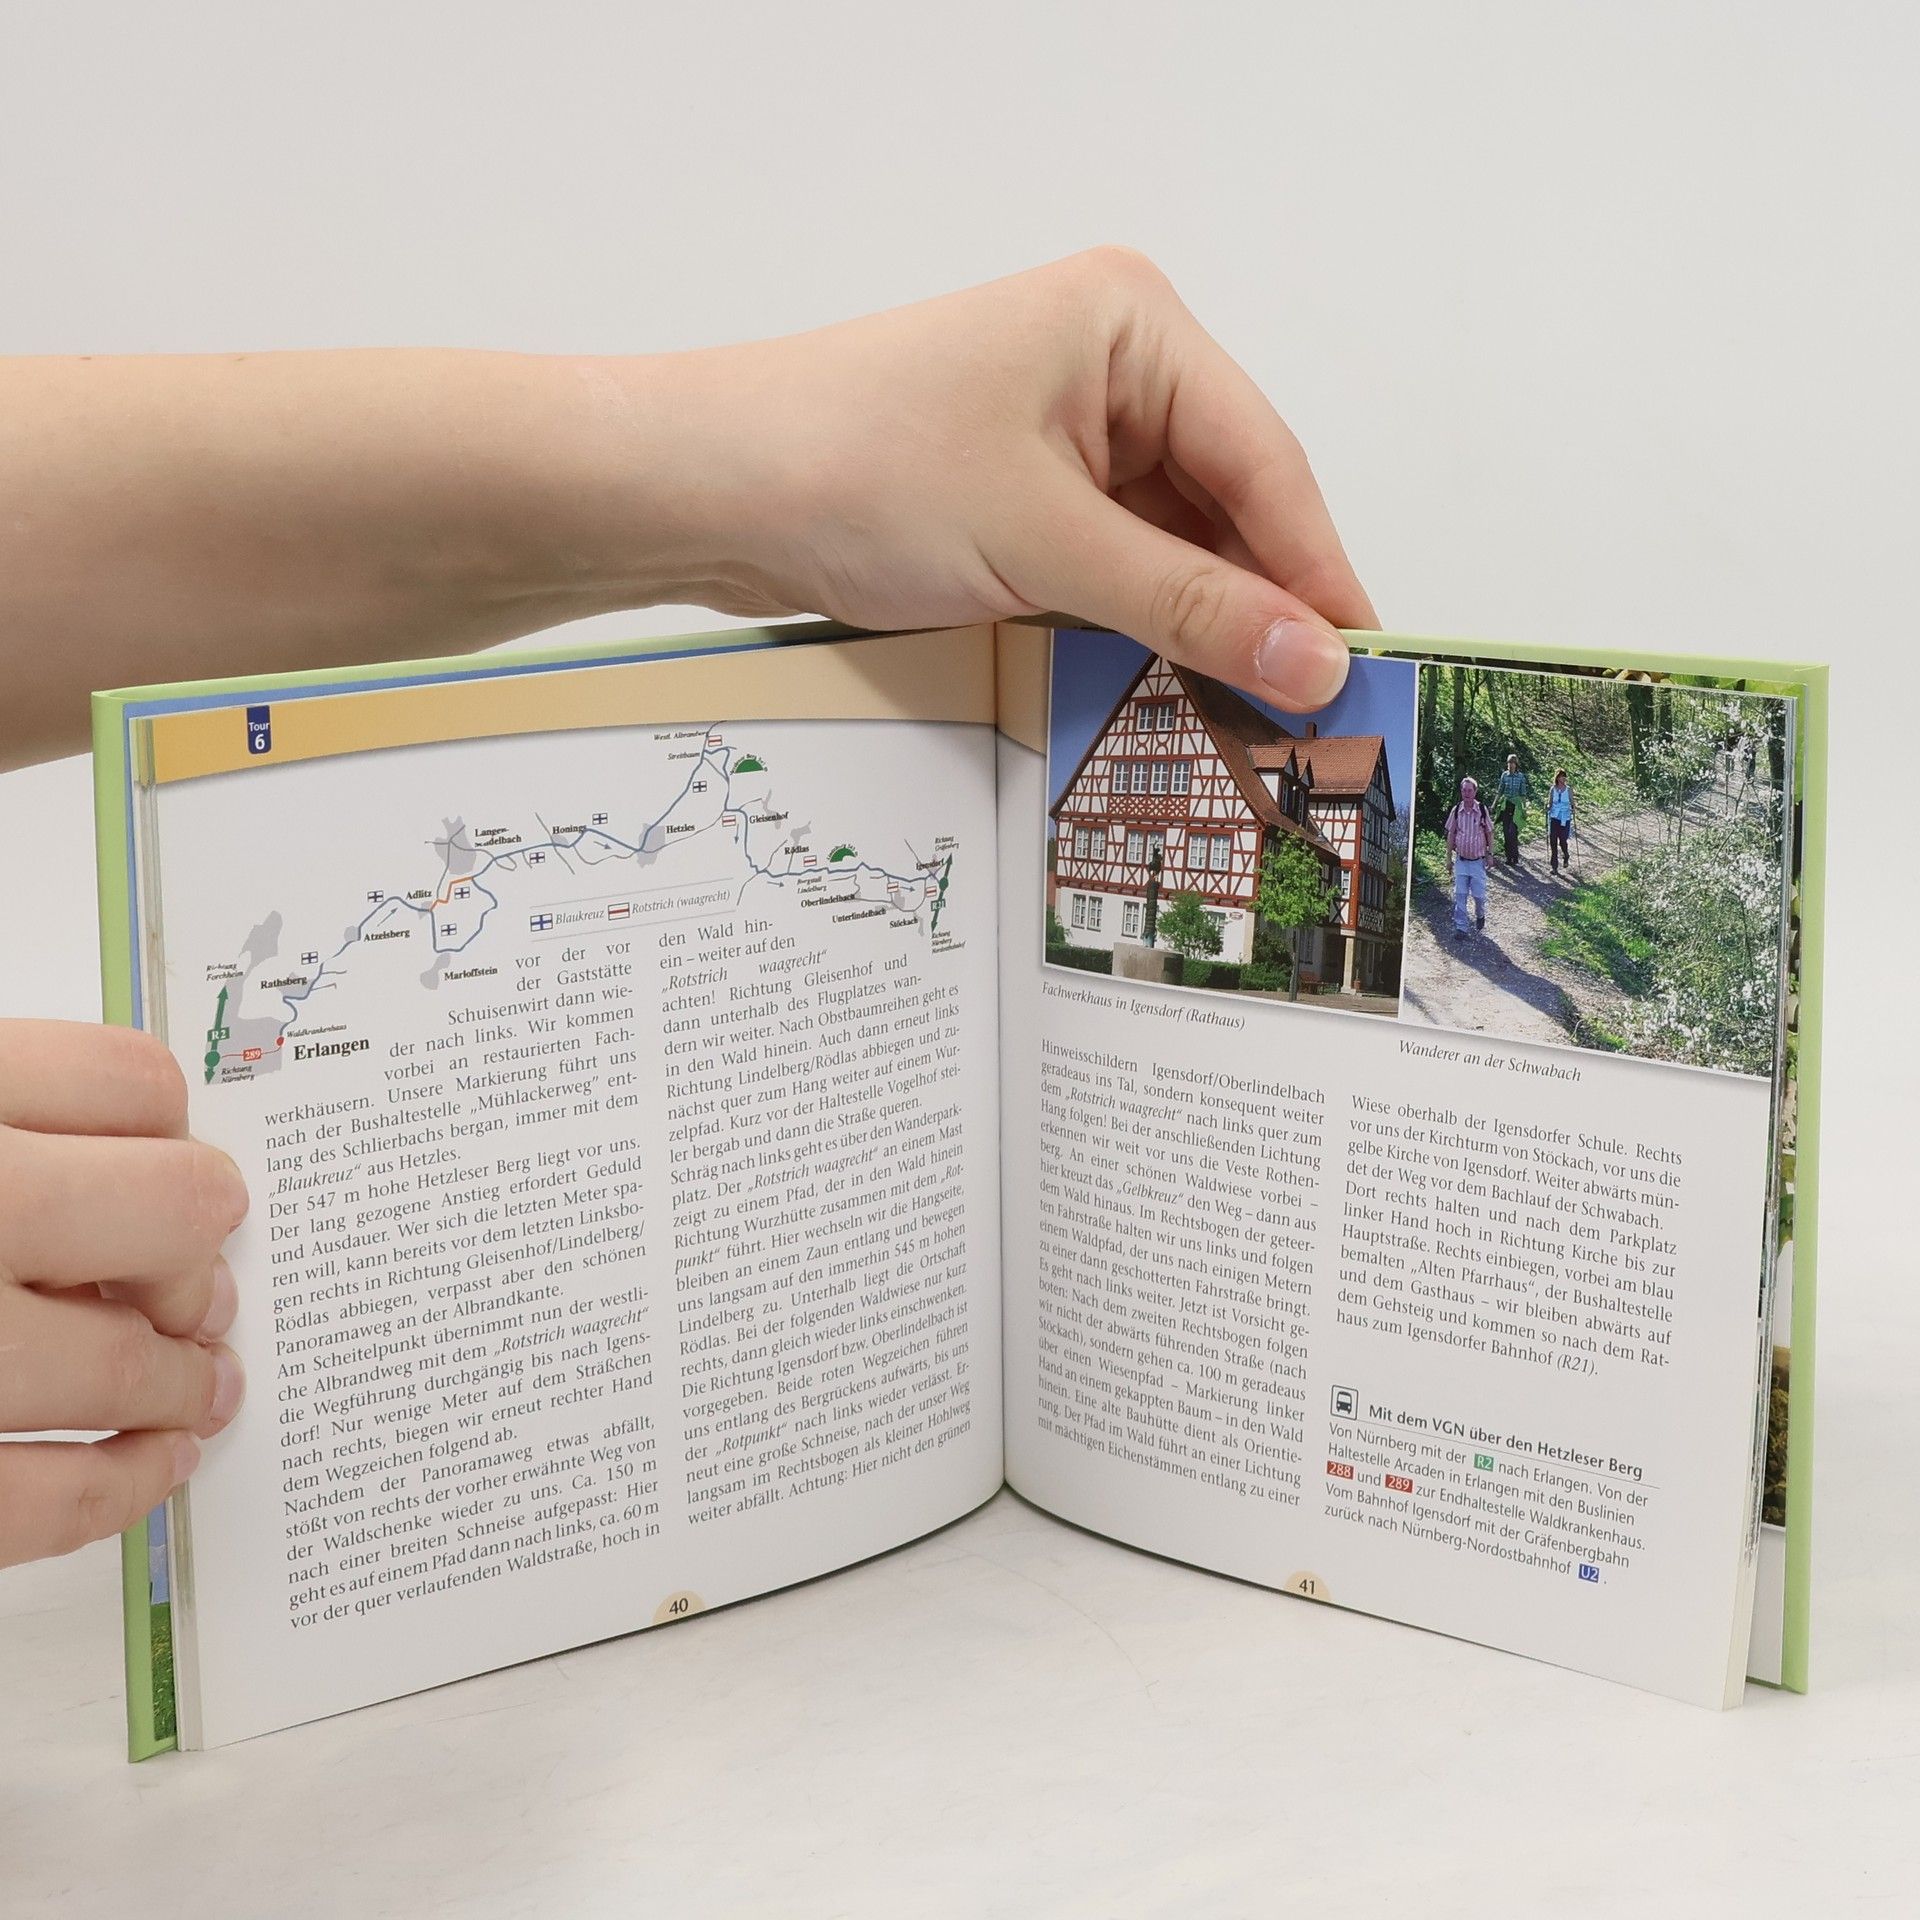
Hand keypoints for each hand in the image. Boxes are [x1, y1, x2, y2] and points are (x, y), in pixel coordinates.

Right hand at [0, 1021, 245, 1569]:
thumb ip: (16, 1127)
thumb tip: (144, 1168)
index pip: (131, 1083)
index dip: (169, 1135)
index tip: (168, 1172)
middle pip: (173, 1209)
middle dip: (195, 1260)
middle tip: (200, 1295)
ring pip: (124, 1364)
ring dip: (180, 1384)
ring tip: (199, 1392)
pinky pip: (45, 1500)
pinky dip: (117, 1490)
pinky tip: (149, 1468)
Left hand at [2, 251, 1374, 767]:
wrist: (702, 490)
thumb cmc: (859, 470)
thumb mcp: (1044, 540)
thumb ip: (1188, 603)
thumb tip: (1318, 663)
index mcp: (1132, 324)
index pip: (1263, 458)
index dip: (1315, 569)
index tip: (1361, 667)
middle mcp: (1108, 366)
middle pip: (1224, 501)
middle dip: (1258, 606)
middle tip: (1313, 718)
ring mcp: (1059, 432)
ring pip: (1169, 542)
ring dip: (1198, 626)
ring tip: (1250, 724)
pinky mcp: (1016, 494)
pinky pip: (1108, 564)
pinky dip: (1134, 625)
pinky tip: (1165, 690)